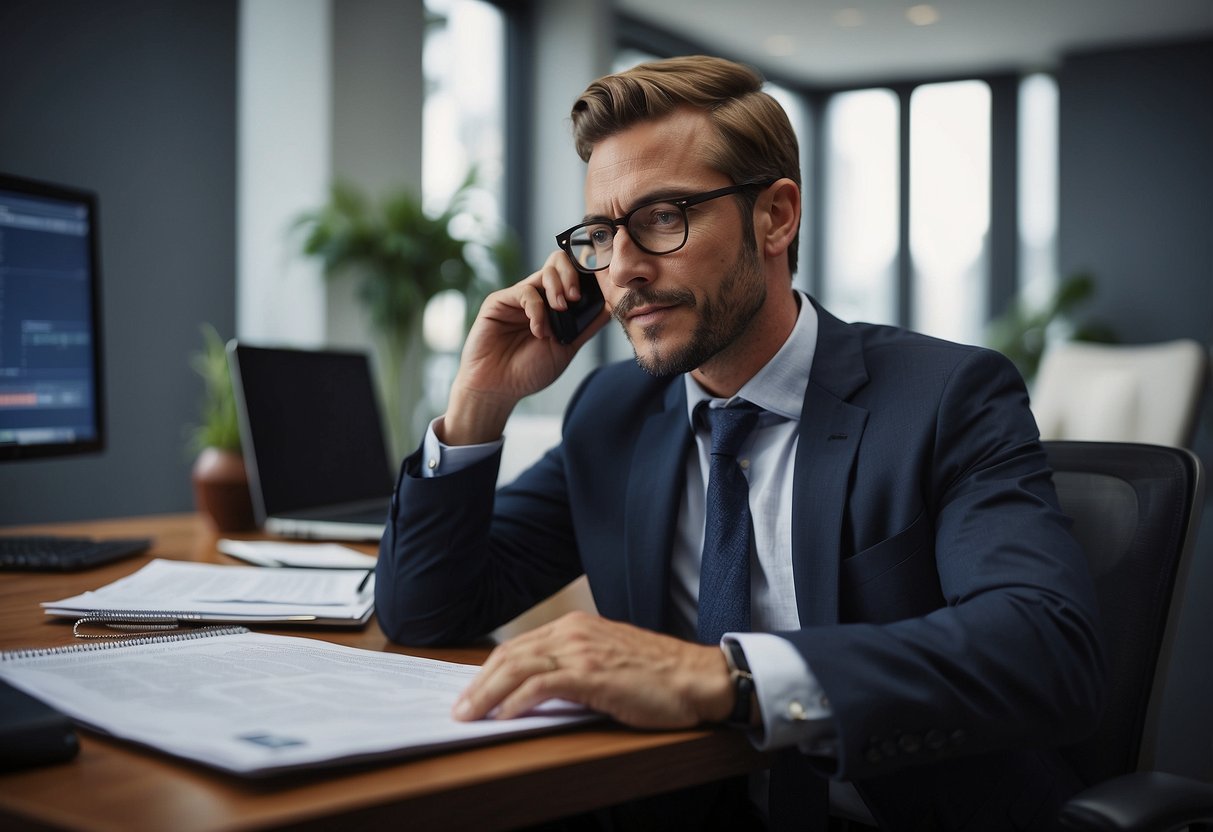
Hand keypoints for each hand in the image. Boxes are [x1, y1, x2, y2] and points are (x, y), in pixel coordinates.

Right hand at [441, 252, 609, 445]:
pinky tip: (538, 331)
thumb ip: (587, 326)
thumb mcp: (567, 348)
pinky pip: (526, 292)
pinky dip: (537, 310)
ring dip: (557, 289)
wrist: (499, 388)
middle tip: (575, 298)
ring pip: (545, 271)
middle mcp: (538, 296)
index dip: (586, 274)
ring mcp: (519, 297)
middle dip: (572, 274)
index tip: (598, 285)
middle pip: (559, 261)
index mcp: (554, 305)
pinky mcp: (500, 301)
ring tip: (560, 312)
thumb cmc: (530, 371)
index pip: (573, 275)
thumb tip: (613, 305)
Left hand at [451, 611, 733, 729]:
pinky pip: (541, 685)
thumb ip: (574, 668)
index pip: (518, 646)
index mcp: (575, 626)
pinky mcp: (592, 674)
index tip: (471, 691)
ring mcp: (582, 651)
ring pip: (518, 667)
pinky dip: (516, 701)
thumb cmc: (658, 675)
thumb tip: (537, 691)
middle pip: (510, 654)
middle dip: (478, 683)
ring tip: (469, 714)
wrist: (697, 677)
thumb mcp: (608, 661)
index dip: (489, 671)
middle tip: (459, 708)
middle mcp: (574, 632)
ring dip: (487, 693)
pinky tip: (503, 716)